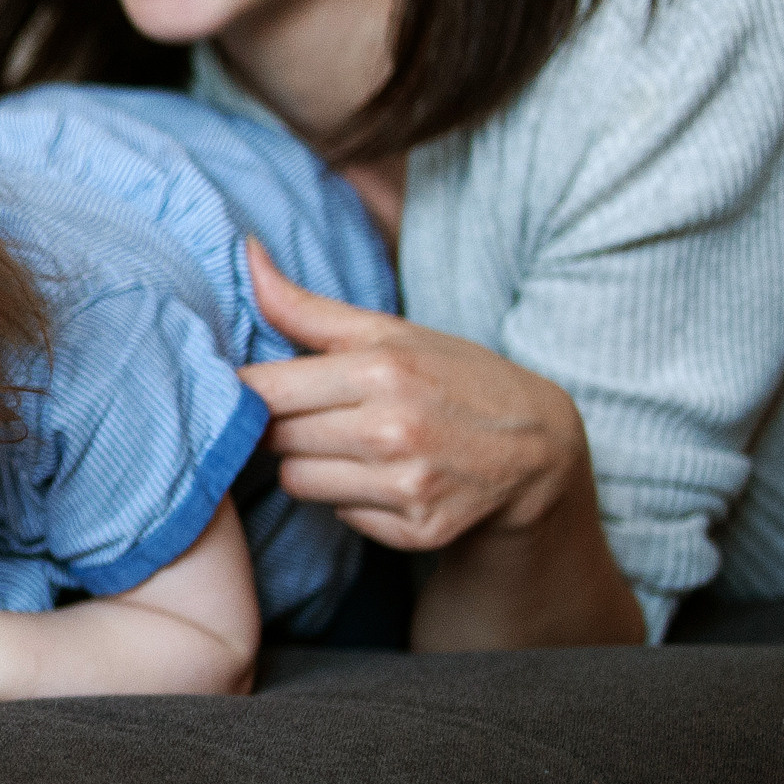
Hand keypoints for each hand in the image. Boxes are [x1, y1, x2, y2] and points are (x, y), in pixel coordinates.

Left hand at [238, 237, 641, 648]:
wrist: (539, 452)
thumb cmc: (453, 377)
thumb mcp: (389, 331)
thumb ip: (306, 306)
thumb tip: (245, 251)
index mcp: (381, 371)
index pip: (263, 390)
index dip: (246, 390)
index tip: (252, 386)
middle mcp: (393, 431)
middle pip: (275, 437)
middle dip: (282, 425)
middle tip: (314, 413)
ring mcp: (408, 487)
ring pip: (297, 481)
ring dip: (310, 464)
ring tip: (350, 443)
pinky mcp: (418, 532)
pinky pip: (339, 514)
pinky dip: (350, 497)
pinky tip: (383, 477)